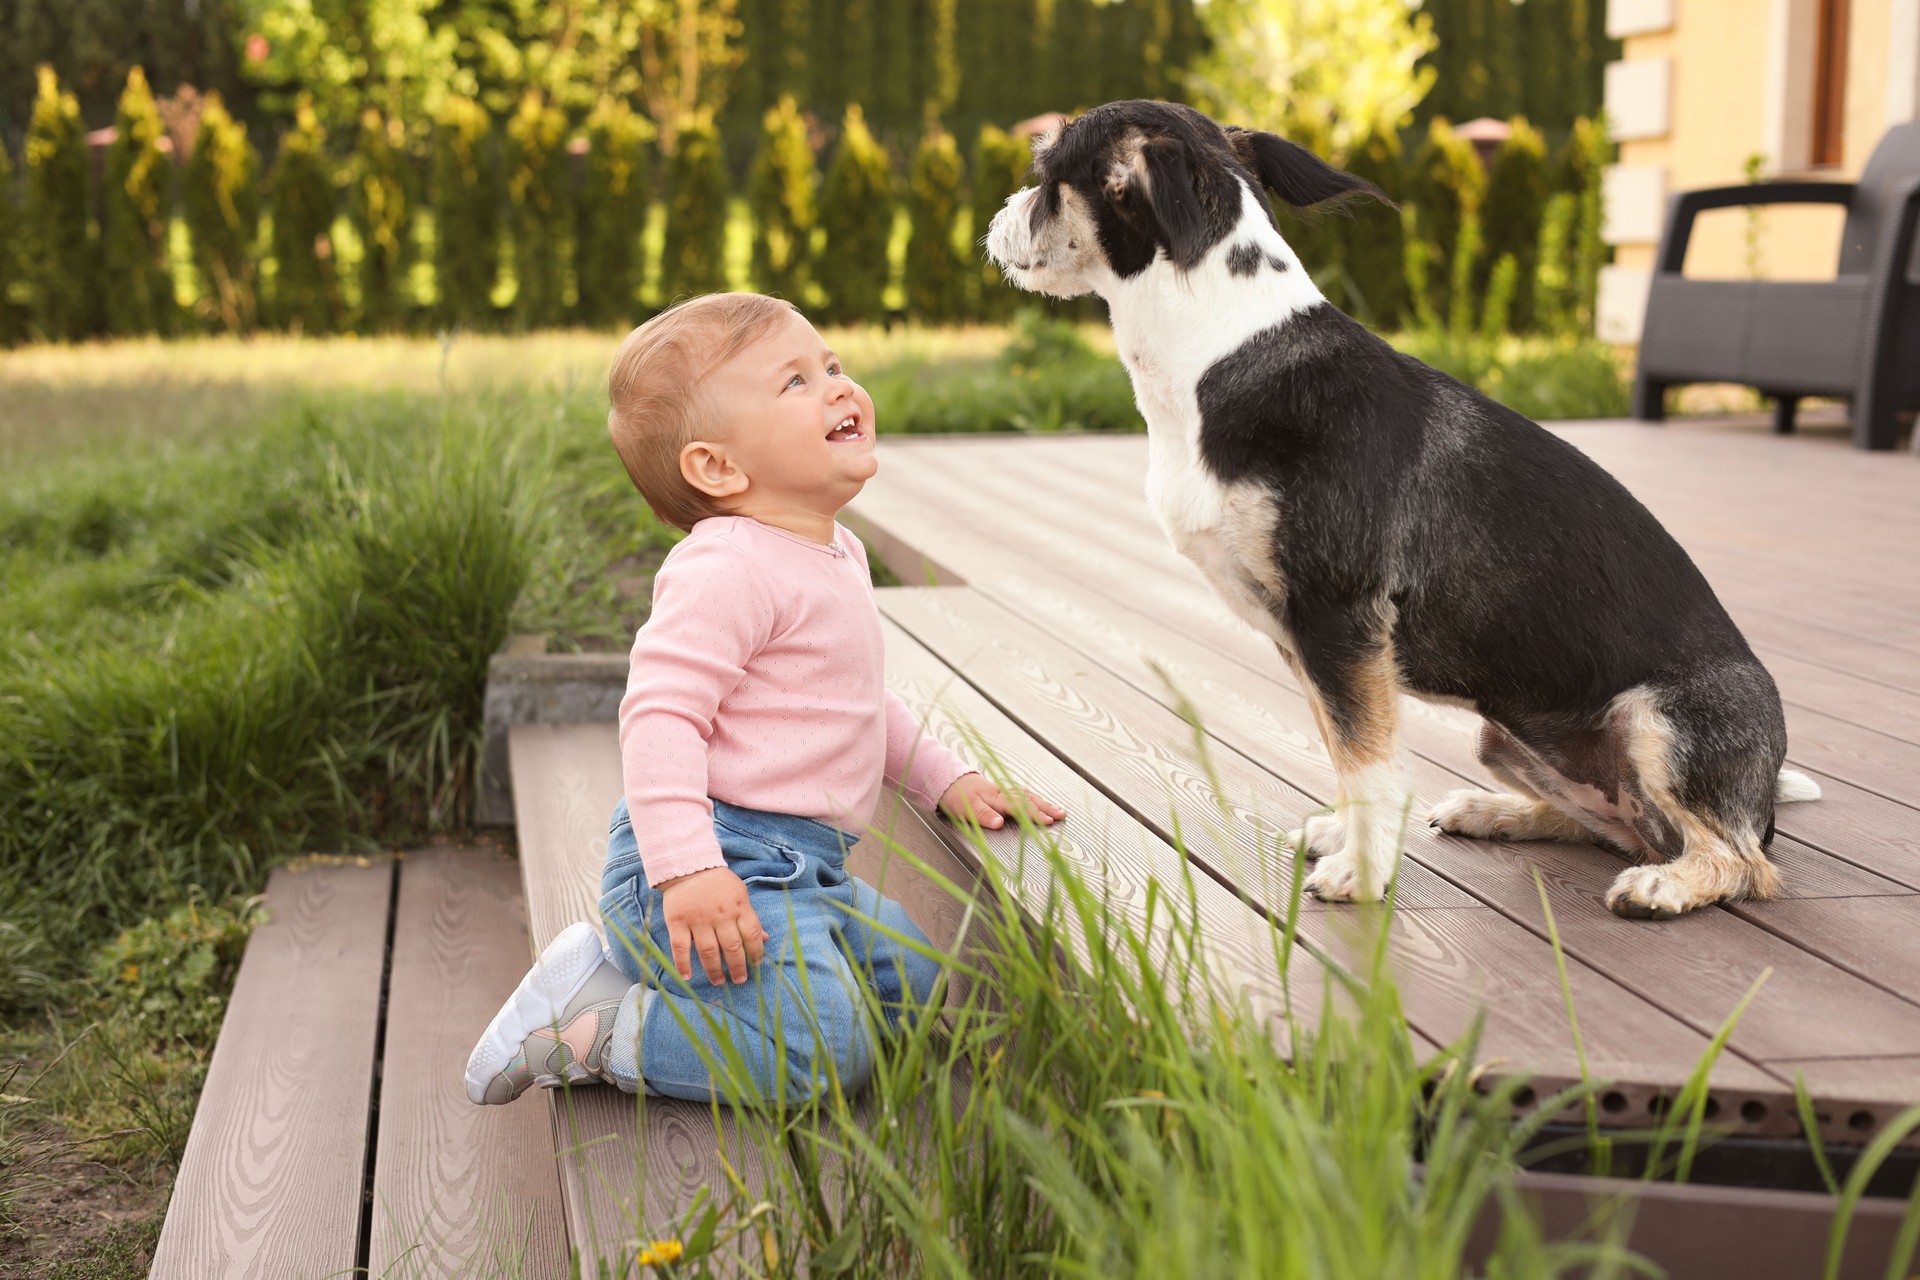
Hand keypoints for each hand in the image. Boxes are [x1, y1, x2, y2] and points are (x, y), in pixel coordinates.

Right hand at [659, 867, 767, 984]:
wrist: (689, 866)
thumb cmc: (719, 883)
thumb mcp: (740, 895)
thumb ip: (751, 918)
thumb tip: (766, 939)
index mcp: (739, 907)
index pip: (752, 935)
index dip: (756, 953)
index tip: (756, 965)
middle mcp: (720, 915)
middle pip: (732, 948)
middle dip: (737, 967)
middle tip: (739, 980)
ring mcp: (698, 919)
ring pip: (708, 951)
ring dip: (714, 970)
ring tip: (718, 981)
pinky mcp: (677, 921)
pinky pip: (680, 947)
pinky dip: (682, 963)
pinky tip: (687, 977)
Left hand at [937, 772, 1065, 829]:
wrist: (950, 781)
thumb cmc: (958, 797)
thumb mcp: (966, 808)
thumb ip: (983, 815)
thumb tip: (999, 823)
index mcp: (996, 797)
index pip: (1019, 807)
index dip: (1034, 815)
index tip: (1048, 821)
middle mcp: (1003, 792)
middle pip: (1028, 800)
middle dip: (1046, 808)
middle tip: (1062, 815)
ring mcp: (1005, 791)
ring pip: (1028, 796)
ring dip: (1044, 803)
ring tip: (1059, 811)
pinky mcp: (1004, 792)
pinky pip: (1024, 794)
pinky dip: (1036, 799)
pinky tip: (1043, 803)